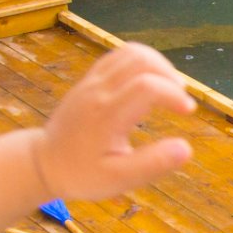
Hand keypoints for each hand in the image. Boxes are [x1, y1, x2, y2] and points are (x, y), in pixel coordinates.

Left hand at [33, 44, 194, 201]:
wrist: (45, 162)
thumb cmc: (83, 174)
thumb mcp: (117, 180)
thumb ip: (151, 164)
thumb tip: (186, 149)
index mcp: (106, 116)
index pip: (147, 87)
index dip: (173, 94)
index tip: (187, 111)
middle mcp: (98, 91)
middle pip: (141, 60)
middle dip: (169, 74)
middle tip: (180, 99)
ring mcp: (92, 81)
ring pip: (131, 52)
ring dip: (158, 64)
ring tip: (169, 88)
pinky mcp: (90, 78)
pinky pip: (119, 55)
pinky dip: (142, 60)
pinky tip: (150, 81)